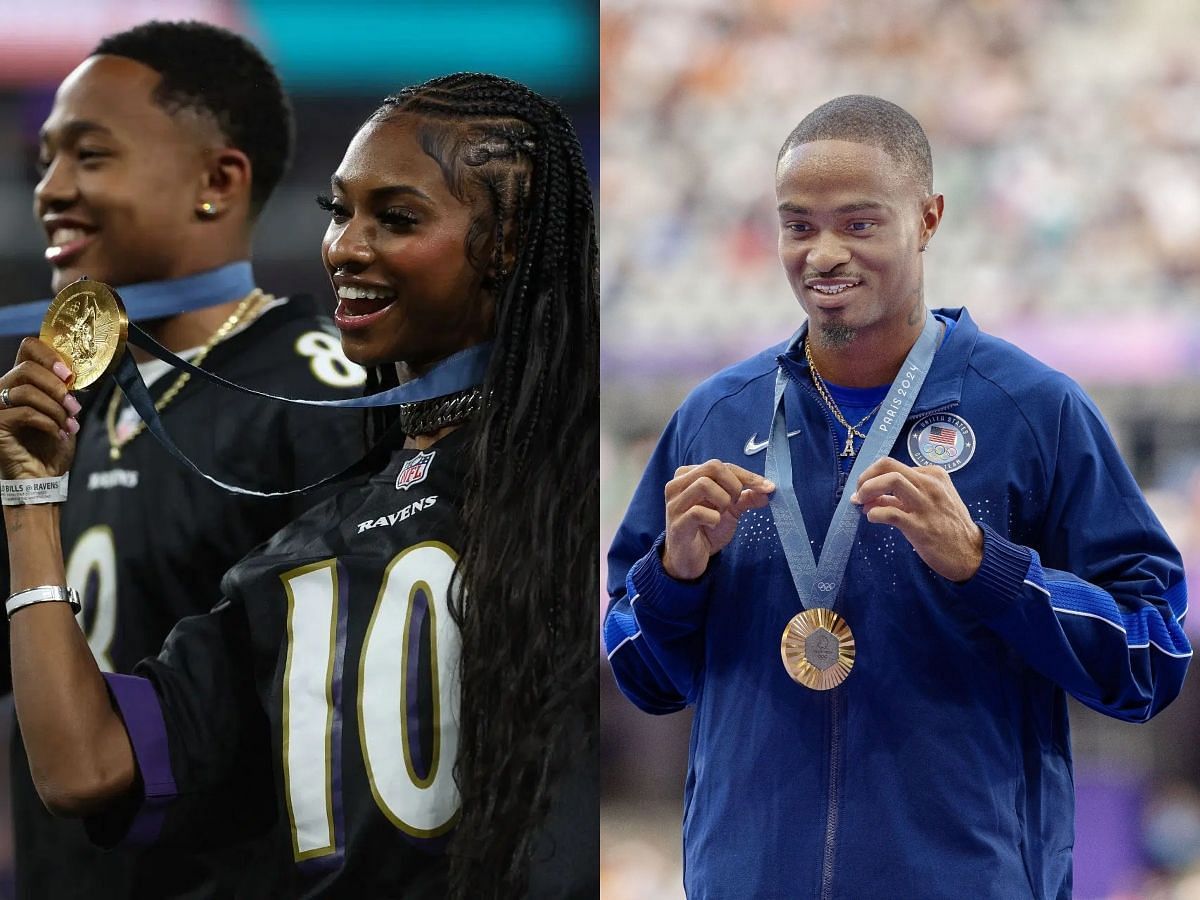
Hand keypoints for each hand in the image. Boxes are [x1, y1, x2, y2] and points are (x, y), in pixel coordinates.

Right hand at [0, 338, 79, 480]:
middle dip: (57, 388)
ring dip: (55, 408)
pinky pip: (23, 412)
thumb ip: (65, 390)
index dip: (50, 355)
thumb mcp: (65, 411)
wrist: (45, 476)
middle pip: (27, 368)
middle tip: (74, 406)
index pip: (28, 348)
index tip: (69, 374)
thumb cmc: (53, 444)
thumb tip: (73, 374)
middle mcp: (5, 389)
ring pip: (27, 391)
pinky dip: (48, 422)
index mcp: (23, 380)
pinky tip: (58, 433)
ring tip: (69, 423)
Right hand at [662, 460, 774, 580]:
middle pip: (712, 467)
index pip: (721, 465)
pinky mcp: (677, 523)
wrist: (689, 559)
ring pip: (704, 484)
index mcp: (688, 476)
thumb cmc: (706, 530)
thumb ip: (746, 497)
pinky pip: (698, 511)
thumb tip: (768, 489)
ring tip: (721, 514)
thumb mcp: (730, 510)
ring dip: (723, 500)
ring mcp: (674, 504)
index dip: (747, 475)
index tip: (767, 487)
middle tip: (736, 503)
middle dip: (734, 485)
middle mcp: (677, 485)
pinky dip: (713, 518)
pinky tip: (712, 525)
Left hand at [851, 457, 982, 581]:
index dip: (872, 476)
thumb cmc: (947, 527)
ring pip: (891, 480)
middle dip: (866, 477)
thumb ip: (900, 498)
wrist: (971, 554)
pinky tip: (873, 518)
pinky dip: (875, 513)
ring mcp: (926, 504)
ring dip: (868, 490)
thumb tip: (868, 498)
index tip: (864, 490)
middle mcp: (930, 484)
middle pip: (888, 465)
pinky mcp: (921, 526)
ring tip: (862, 504)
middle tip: (859, 493)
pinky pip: (890, 512)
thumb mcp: (928, 504)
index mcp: (933, 475)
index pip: (892, 465)